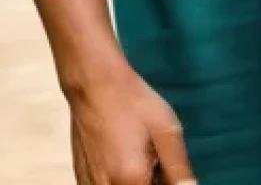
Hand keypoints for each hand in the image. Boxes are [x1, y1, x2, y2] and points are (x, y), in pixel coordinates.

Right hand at [68, 65, 194, 184]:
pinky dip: (121, 181)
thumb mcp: (166, 132)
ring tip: (145, 160)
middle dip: (153, 182)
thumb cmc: (134, 105)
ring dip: (138, 181)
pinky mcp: (80, 179)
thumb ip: (178, 168)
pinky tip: (129, 162)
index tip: (168, 170)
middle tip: (158, 161)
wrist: (95, 87)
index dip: (168, 184)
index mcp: (130, 182)